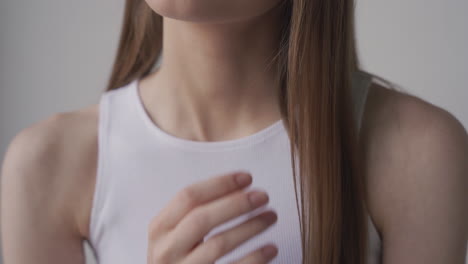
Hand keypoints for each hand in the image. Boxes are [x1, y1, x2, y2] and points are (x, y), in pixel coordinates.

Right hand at [147, 171, 277, 263]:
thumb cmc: (178, 255)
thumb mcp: (175, 232)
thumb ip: (195, 211)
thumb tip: (238, 188)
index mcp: (160, 228)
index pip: (188, 197)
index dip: (219, 184)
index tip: (246, 178)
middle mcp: (166, 249)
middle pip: (202, 219)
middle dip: (236, 204)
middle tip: (262, 196)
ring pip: (218, 244)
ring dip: (250, 227)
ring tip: (271, 216)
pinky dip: (255, 258)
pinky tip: (271, 248)